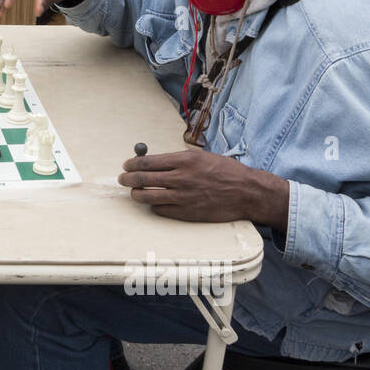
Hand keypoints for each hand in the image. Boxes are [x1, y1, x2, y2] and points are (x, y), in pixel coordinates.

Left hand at [118, 147, 289, 228]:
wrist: (246, 192)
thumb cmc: (225, 171)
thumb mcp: (202, 156)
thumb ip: (178, 159)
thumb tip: (153, 161)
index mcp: (185, 160)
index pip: (148, 162)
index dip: (132, 164)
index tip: (127, 165)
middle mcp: (181, 178)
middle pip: (143, 179)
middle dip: (128, 178)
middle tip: (123, 178)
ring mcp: (183, 197)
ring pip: (147, 197)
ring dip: (136, 194)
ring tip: (134, 191)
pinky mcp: (187, 213)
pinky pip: (161, 210)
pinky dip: (154, 206)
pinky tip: (154, 202)